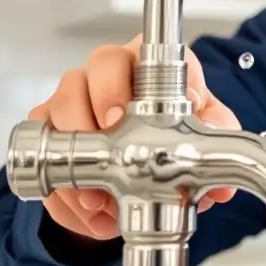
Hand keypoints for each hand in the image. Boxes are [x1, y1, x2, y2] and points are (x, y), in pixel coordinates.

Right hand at [29, 34, 237, 240]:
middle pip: (88, 72)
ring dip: (74, 157)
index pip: (136, 52)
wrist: (150, 162)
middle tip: (107, 146)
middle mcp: (109, 75)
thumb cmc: (177, 129)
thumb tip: (221, 186)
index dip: (121, 81)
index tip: (119, 113)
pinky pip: (44, 154)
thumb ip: (217, 144)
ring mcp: (76, 100)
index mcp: (149, 66)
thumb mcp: (205, 131)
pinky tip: (90, 214)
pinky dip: (64, 192)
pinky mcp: (52, 131)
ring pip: (58, 108)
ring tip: (98, 198)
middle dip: (90, 110)